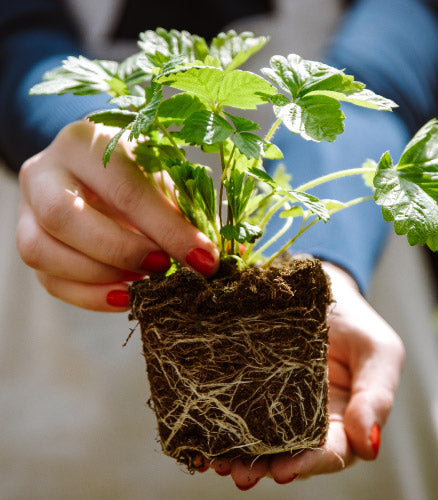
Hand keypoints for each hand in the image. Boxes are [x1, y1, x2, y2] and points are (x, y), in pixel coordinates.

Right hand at [16, 120, 218, 310]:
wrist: (97, 170)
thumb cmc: (136, 171)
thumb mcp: (161, 179)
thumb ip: (184, 213)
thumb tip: (223, 257)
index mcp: (84, 143)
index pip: (124, 189)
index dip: (167, 230)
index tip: (204, 260)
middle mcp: (44, 172)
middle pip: (63, 216)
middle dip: (121, 251)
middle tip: (164, 268)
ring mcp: (27, 209)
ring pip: (41, 251)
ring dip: (101, 276)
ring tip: (144, 282)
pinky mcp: (28, 242)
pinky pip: (48, 280)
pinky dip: (90, 296)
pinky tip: (125, 295)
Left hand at [208, 262, 404, 489]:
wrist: (321, 287)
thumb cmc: (356, 323)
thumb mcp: (379, 352)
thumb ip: (378, 396)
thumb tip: (371, 446)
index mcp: (344, 420)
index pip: (329, 452)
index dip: (307, 465)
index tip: (283, 471)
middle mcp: (309, 420)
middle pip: (288, 454)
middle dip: (264, 466)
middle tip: (239, 473)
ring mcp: (277, 403)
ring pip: (260, 438)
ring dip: (239, 454)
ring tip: (218, 460)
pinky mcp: (253, 384)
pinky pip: (239, 409)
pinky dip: (222, 427)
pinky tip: (205, 438)